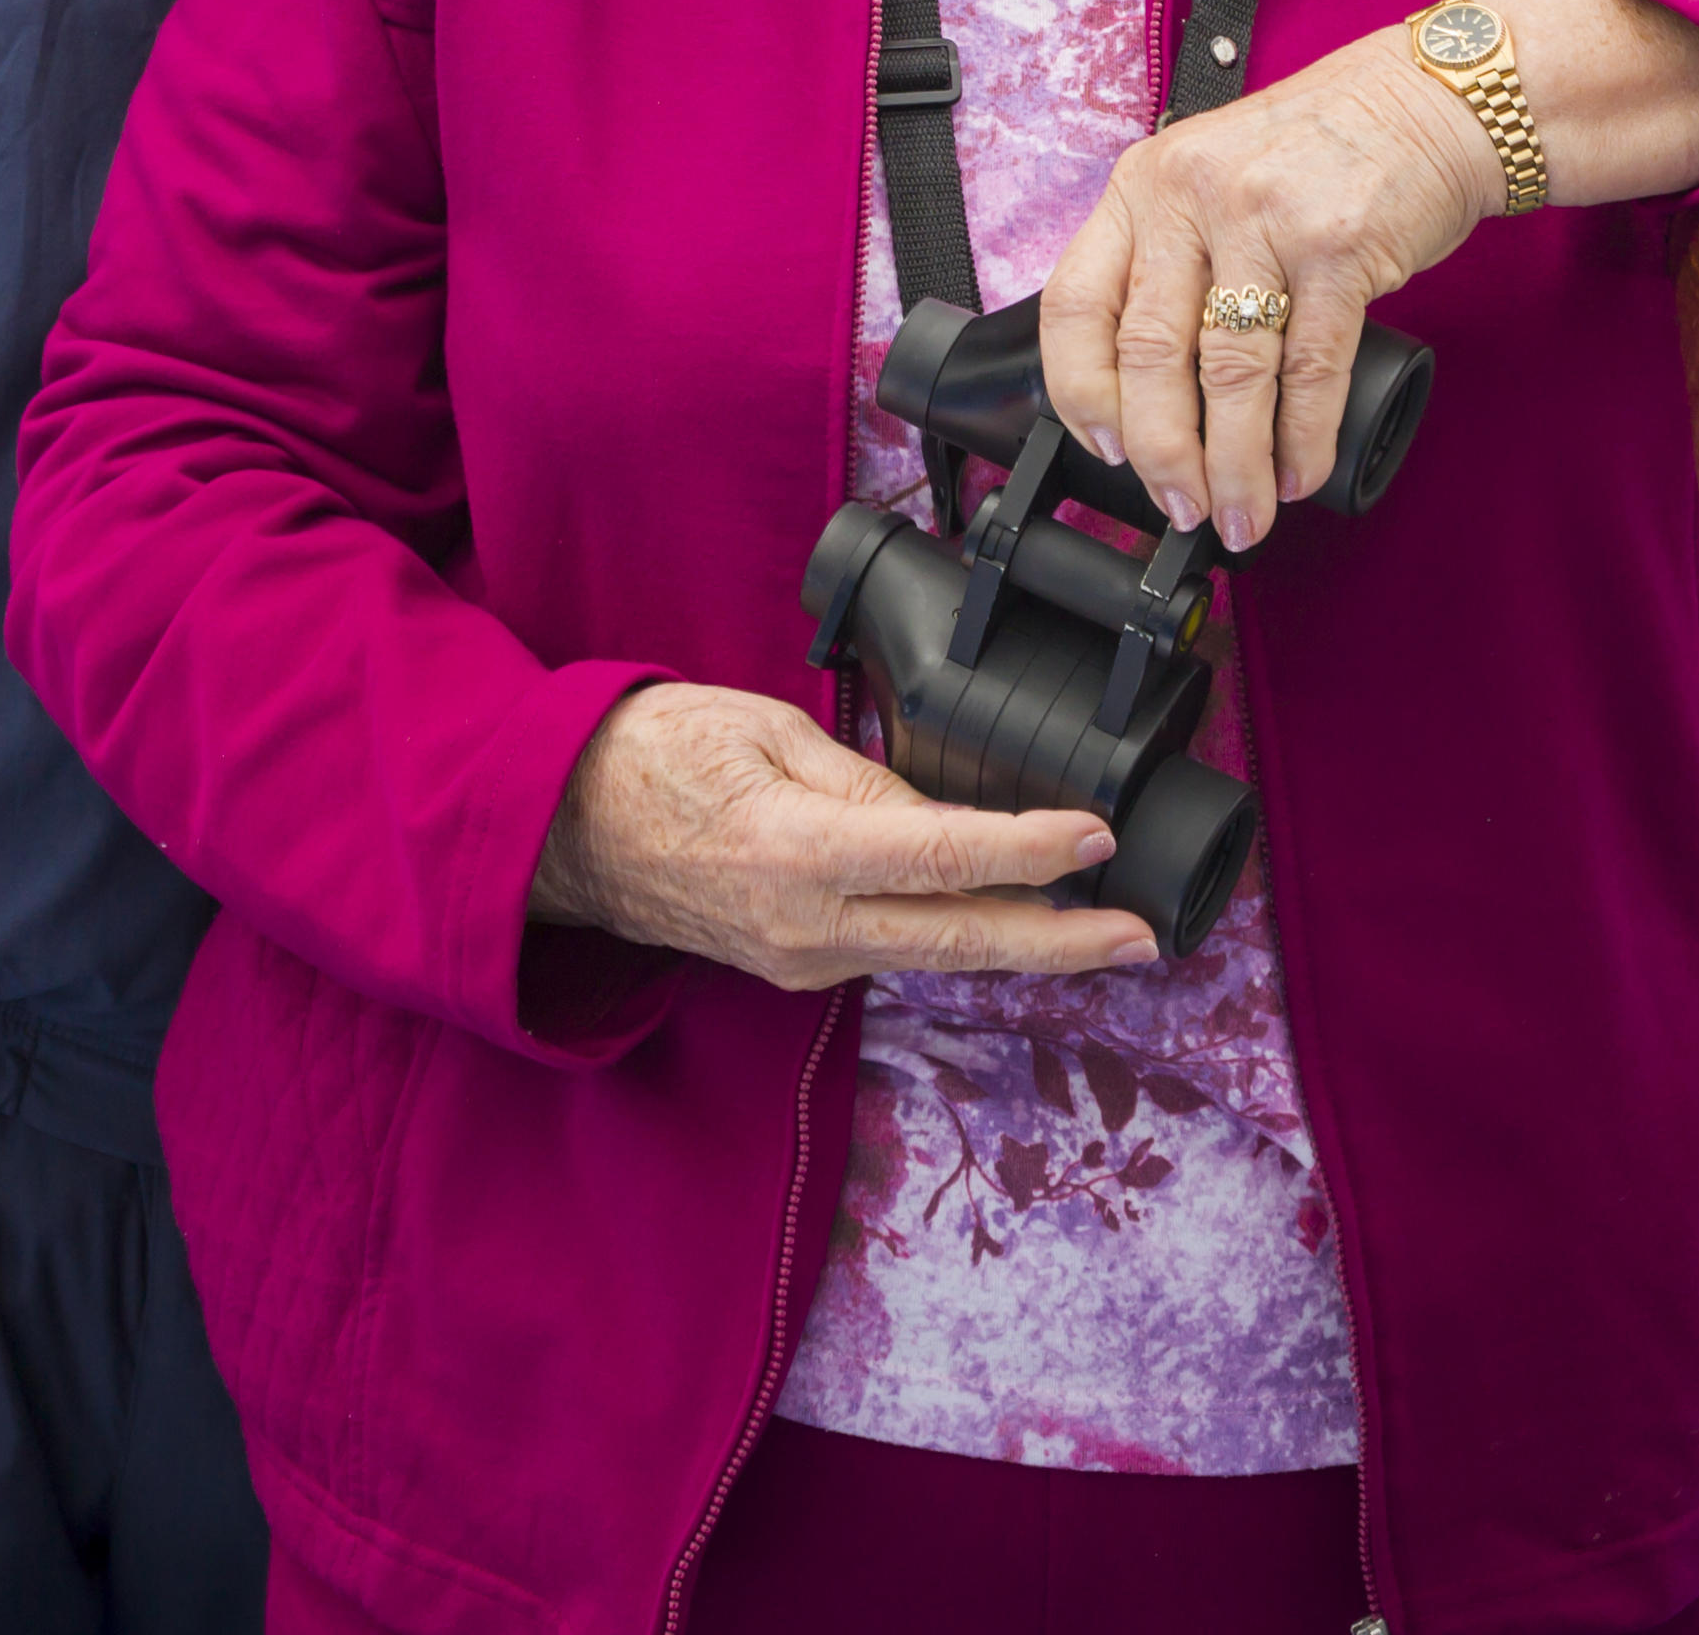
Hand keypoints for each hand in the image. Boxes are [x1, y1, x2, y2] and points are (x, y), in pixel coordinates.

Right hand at [530, 684, 1148, 988]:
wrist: (553, 827)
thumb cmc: (646, 755)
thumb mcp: (759, 729)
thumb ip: (858, 780)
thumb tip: (941, 821)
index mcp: (797, 853)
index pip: (942, 859)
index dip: (1031, 852)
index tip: (1096, 837)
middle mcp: (806, 926)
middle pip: (962, 943)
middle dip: (1064, 944)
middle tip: (1144, 938)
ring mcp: (799, 960)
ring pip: (934, 955)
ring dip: (1020, 945)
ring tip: (1098, 930)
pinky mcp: (792, 969)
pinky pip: (892, 951)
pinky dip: (954, 936)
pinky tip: (997, 916)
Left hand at [1044, 0, 1698, 548]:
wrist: (1430, 102)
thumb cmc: (1317, 151)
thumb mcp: (1210, 181)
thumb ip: (1168, 259)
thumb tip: (1143, 387)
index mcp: (1142, 186)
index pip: (1074, 303)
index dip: (1080, 391)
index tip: (1101, 448)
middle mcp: (1190, 198)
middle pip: (1150, 353)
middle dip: (1161, 453)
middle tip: (1177, 507)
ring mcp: (1264, 220)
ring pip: (1231, 374)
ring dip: (1235, 465)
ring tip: (1242, 515)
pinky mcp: (1340, 247)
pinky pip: (1311, 369)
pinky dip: (1303, 437)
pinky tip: (1299, 474)